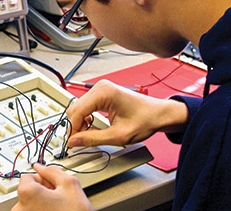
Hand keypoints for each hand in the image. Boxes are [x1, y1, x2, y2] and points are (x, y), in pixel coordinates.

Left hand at [12, 163, 92, 210]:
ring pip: (31, 205)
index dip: (43, 179)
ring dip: (42, 204)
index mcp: (26, 193)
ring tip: (58, 209)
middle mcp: (19, 209)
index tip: (53, 186)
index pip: (28, 176)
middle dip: (42, 192)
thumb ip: (53, 170)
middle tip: (58, 198)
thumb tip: (41, 167)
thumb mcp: (70, 184)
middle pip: (28, 191)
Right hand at [66, 79, 188, 146]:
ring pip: (78, 107)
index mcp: (104, 92)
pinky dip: (85, 118)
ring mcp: (101, 89)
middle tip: (78, 142)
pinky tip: (91, 127)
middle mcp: (100, 87)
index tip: (71, 143)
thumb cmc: (145, 120)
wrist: (158, 114)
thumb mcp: (118, 135)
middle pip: (75, 108)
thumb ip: (93, 139)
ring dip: (79, 123)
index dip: (72, 130)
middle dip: (75, 126)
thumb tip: (74, 141)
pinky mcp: (102, 93)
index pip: (77, 112)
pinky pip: (85, 106)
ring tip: (88, 136)